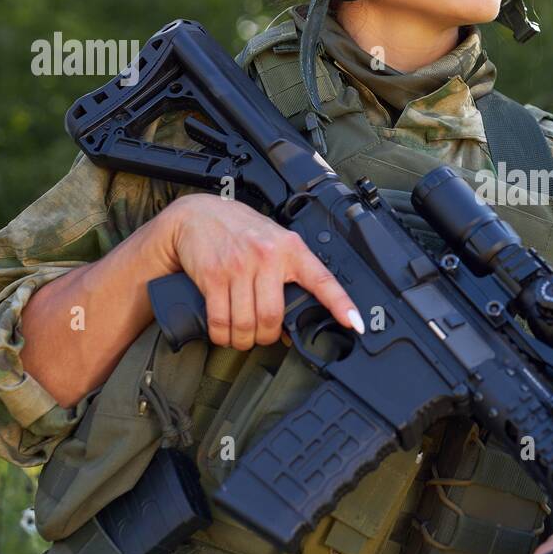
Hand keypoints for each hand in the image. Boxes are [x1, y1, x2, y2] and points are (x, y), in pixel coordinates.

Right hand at [161, 185, 362, 350]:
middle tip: (263, 336)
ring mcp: (239, 266)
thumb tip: (294, 319)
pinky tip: (223, 333)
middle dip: (267, 337)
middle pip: (274, 317)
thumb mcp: (274, 240)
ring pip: (247, 323)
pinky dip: (222, 335)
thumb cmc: (240, 231)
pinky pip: (220, 320)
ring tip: (241, 336)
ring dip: (243, 339)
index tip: (355, 323)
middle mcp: (268, 256)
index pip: (323, 280)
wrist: (197, 214)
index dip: (341, 304)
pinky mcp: (213, 276)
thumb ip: (288, 272)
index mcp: (291, 249)